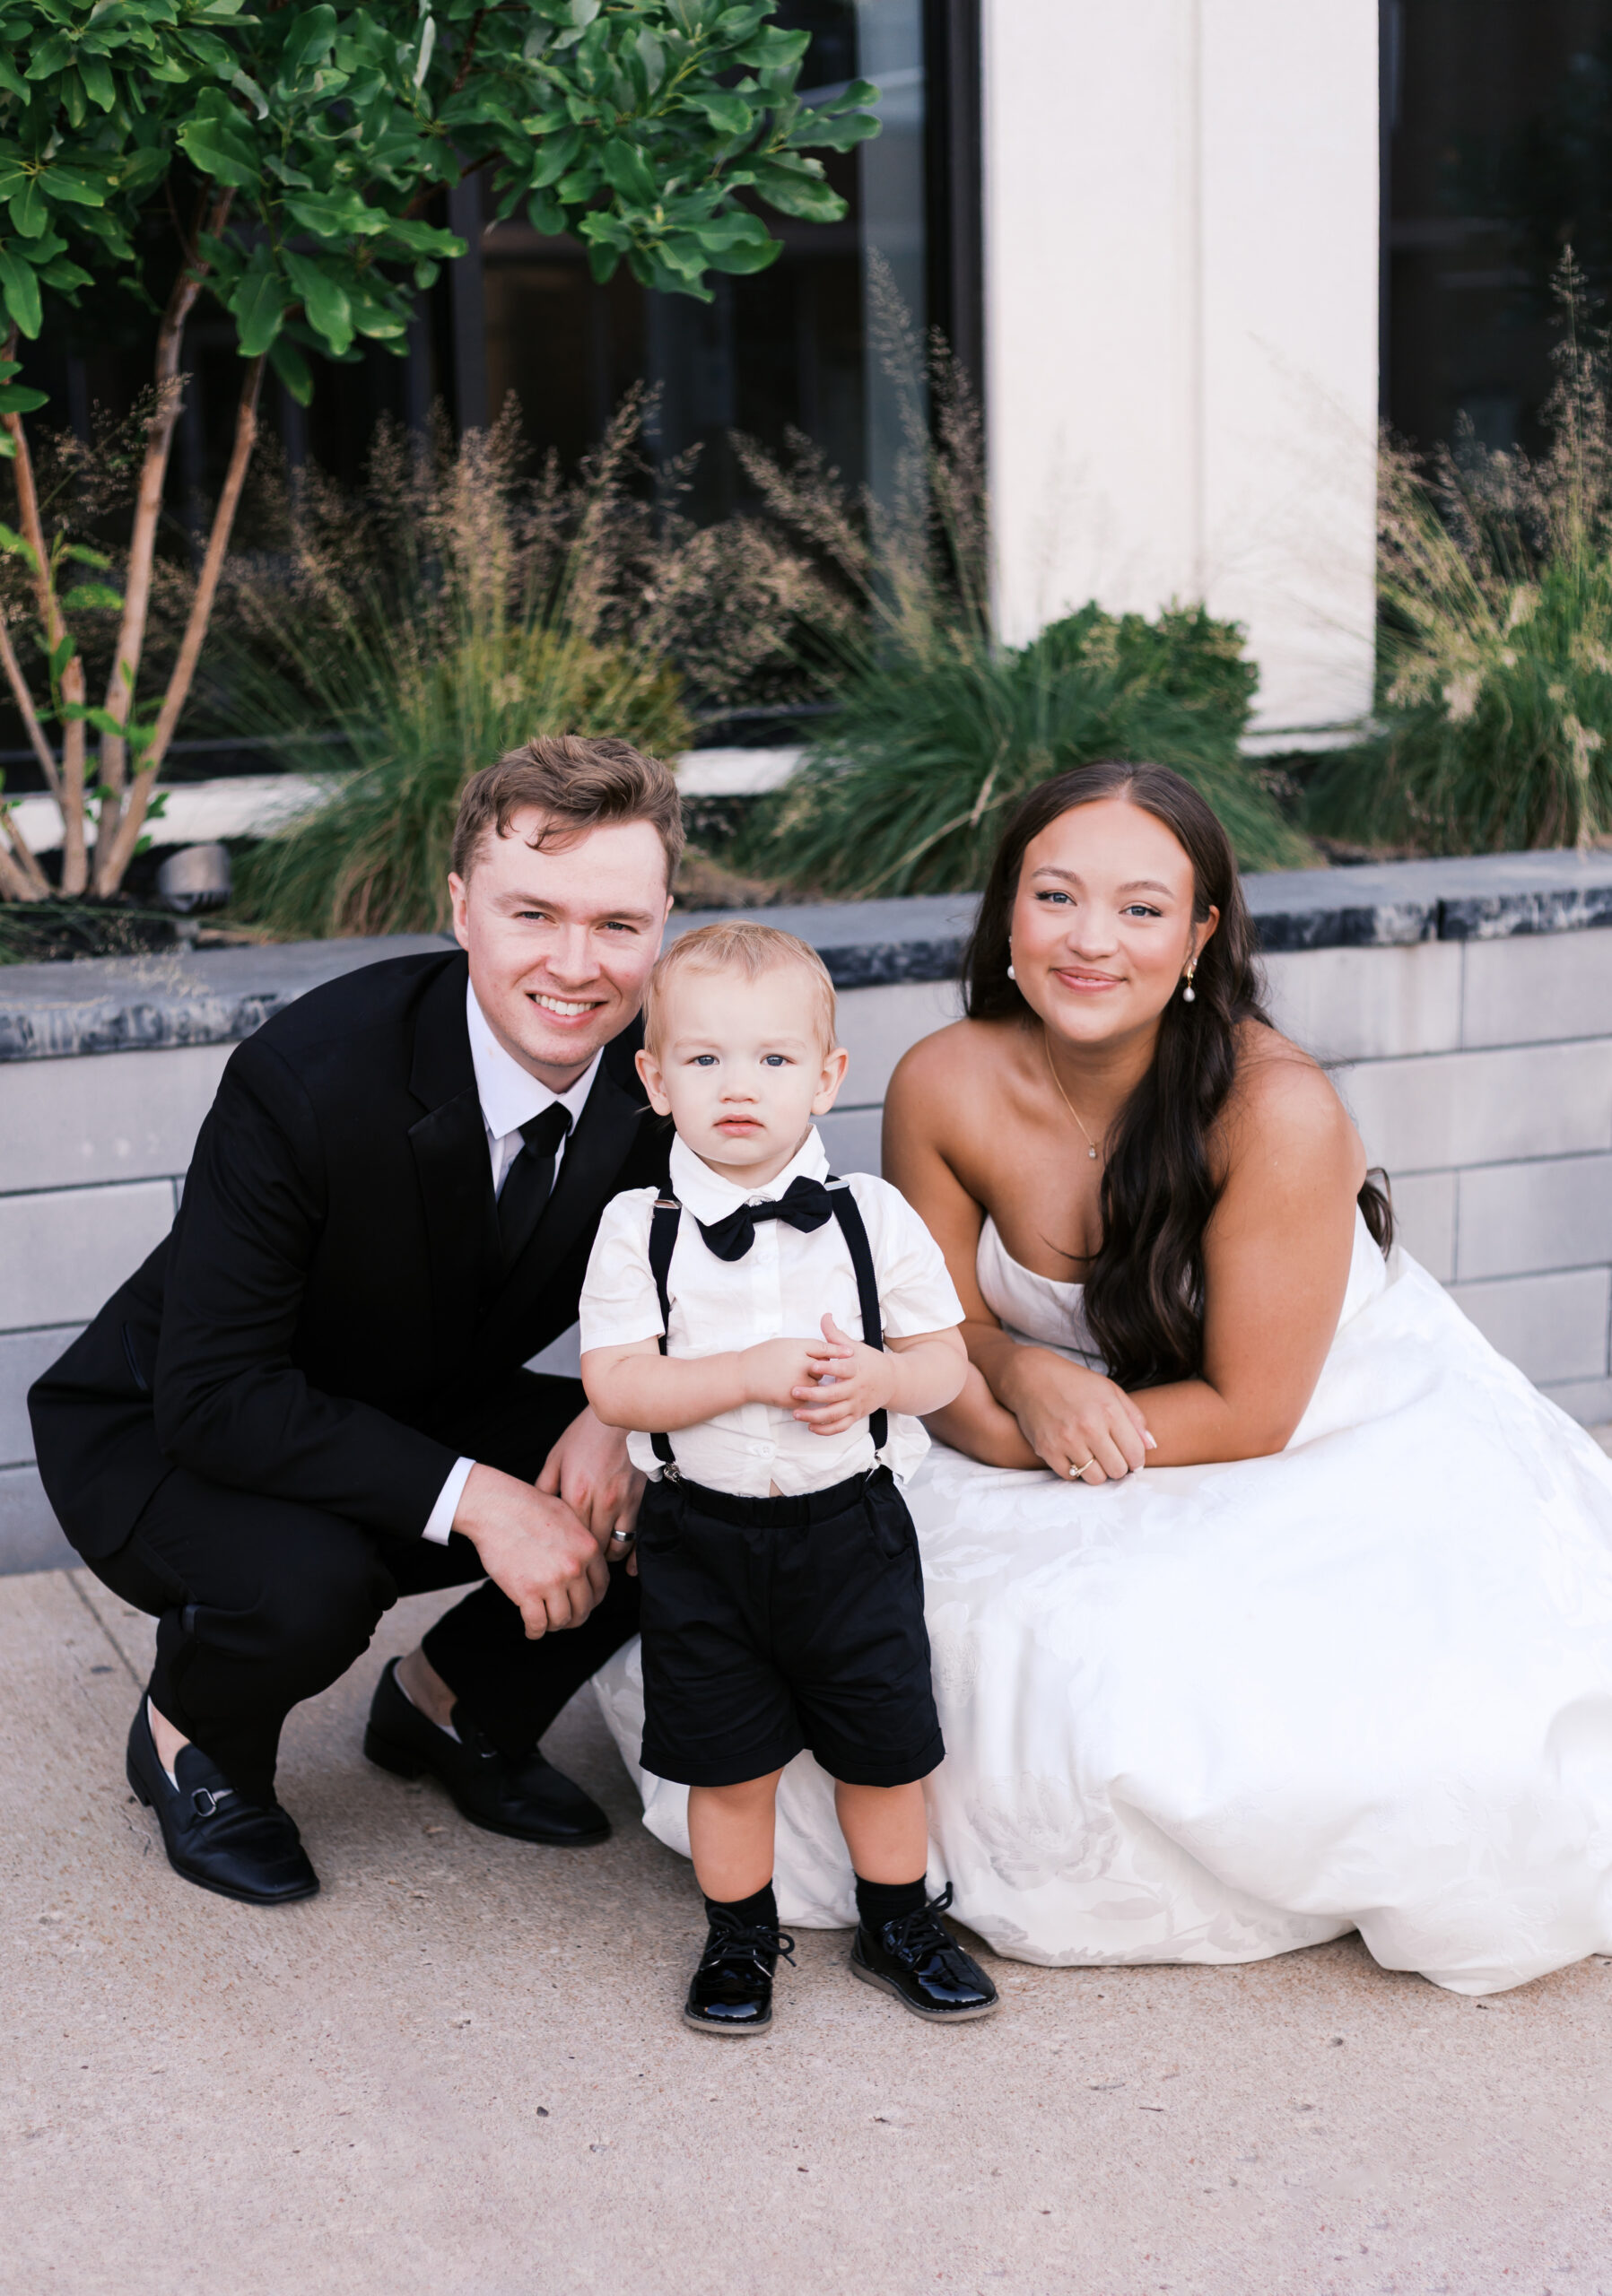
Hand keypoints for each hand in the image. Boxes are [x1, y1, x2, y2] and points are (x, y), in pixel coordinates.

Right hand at [454, 1462, 607, 1636]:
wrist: (497, 1508)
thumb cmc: (528, 1506)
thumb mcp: (568, 1516)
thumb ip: (581, 1540)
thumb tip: (585, 1560)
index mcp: (588, 1549)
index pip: (601, 1586)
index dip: (593, 1599)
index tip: (583, 1603)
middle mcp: (574, 1568)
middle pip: (584, 1607)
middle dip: (576, 1617)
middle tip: (566, 1618)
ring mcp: (551, 1582)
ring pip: (563, 1619)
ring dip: (556, 1625)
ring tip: (547, 1622)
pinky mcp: (527, 1593)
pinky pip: (538, 1623)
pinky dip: (535, 1631)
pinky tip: (532, 1629)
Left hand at [538, 1403, 644, 1549]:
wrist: (624, 1416)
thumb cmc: (588, 1434)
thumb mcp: (558, 1456)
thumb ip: (545, 1486)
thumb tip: (535, 1508)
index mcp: (576, 1494)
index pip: (568, 1538)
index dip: (565, 1551)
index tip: (561, 1555)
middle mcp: (601, 1503)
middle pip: (593, 1548)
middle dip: (586, 1557)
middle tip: (580, 1559)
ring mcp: (625, 1503)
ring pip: (618, 1546)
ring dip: (608, 1555)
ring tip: (601, 1554)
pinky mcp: (643, 1501)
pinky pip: (640, 1537)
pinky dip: (635, 1557)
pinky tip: (631, 1567)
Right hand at [739, 1333, 846, 1411]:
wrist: (743, 1376)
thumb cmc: (763, 1356)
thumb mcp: (785, 1344)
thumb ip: (807, 1347)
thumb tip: (826, 1353)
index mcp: (798, 1348)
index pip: (824, 1348)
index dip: (838, 1350)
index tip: (851, 1352)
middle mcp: (801, 1365)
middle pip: (824, 1368)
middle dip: (822, 1368)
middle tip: (817, 1366)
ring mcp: (798, 1384)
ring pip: (818, 1385)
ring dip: (814, 1383)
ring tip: (799, 1378)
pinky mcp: (793, 1399)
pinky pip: (808, 1398)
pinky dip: (805, 1395)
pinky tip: (792, 1389)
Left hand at [789, 1313, 893, 1436]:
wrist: (892, 1382)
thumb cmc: (869, 1361)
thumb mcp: (855, 1346)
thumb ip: (836, 1335)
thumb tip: (825, 1316)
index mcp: (856, 1369)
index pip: (843, 1369)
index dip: (828, 1368)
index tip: (812, 1366)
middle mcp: (856, 1389)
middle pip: (834, 1395)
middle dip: (813, 1394)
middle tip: (794, 1390)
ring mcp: (856, 1404)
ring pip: (835, 1414)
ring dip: (815, 1416)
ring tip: (796, 1413)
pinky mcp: (855, 1416)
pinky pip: (841, 1427)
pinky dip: (826, 1430)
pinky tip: (810, 1426)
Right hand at [998, 1348, 1153, 1483]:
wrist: (1031, 1377)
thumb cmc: (1074, 1383)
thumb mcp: (1110, 1390)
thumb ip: (1135, 1418)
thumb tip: (1151, 1446)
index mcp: (1109, 1410)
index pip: (1136, 1453)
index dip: (1136, 1460)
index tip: (1130, 1457)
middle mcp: (1089, 1426)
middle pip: (1117, 1470)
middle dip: (1118, 1467)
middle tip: (1111, 1457)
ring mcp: (1066, 1439)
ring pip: (1095, 1478)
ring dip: (1097, 1471)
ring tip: (1093, 1458)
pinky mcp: (1046, 1449)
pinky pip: (1070, 1477)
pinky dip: (1075, 1471)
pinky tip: (1074, 1456)